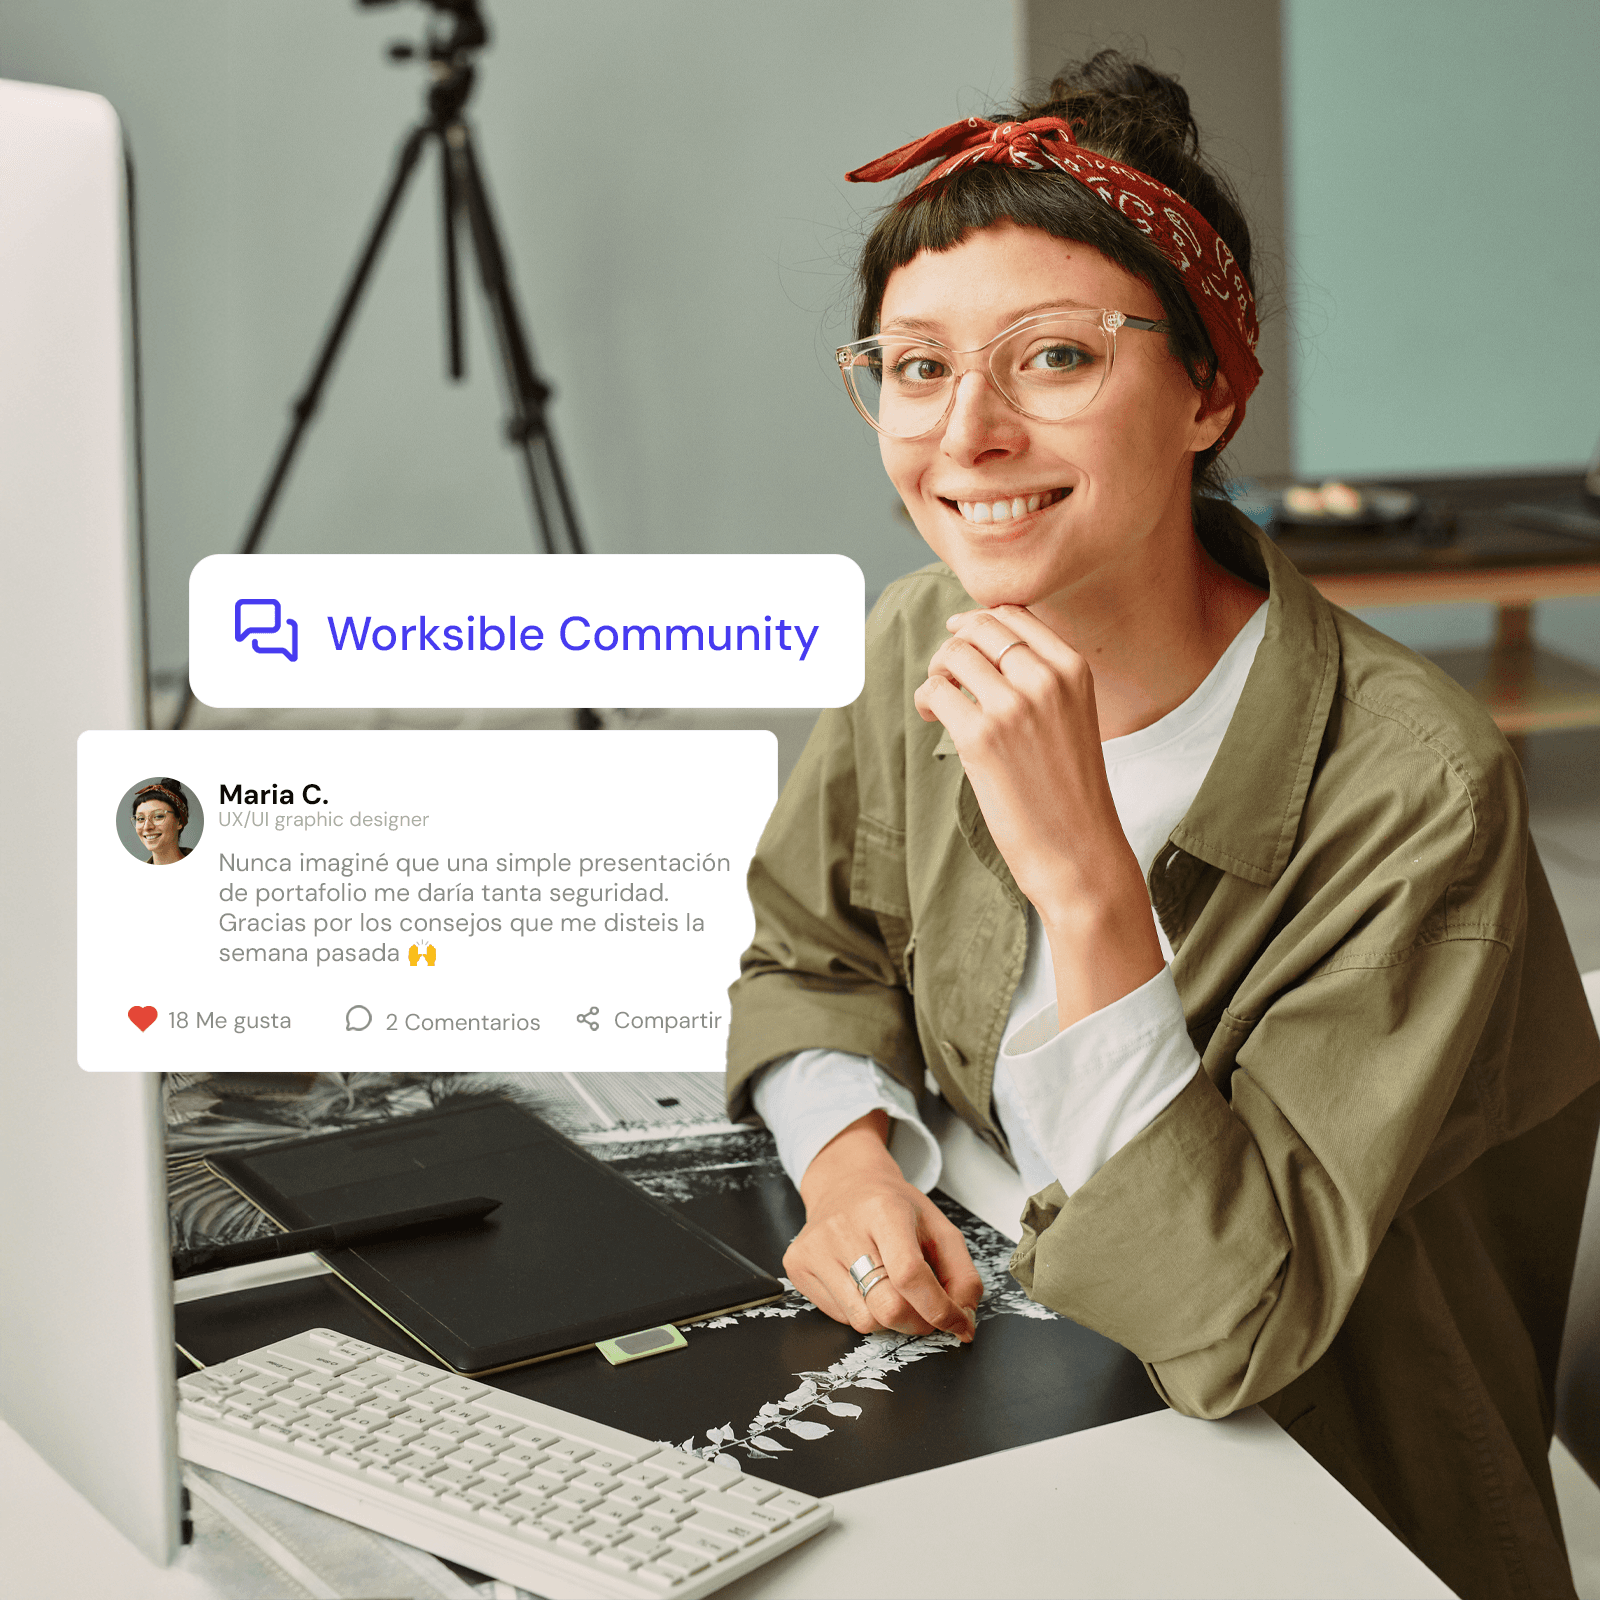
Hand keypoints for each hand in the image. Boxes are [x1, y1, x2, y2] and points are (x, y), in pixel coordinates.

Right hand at [786, 1112, 981, 1340]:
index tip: (957, 1322)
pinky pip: (841, 1317)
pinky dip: (864, 1312)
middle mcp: (842, 1227)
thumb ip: (962, 1274)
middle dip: (918, 1322)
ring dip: (890, 1320)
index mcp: (883, 1209)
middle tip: (927, 1313)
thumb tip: (963, 1323)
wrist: (844, 1184)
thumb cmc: (894, 1208)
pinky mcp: (797, 1265)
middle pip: (887, 1306)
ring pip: (864, 1321)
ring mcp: (814, 1248)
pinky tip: (864, 1285)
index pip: (910, 1274)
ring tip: (892, 1291)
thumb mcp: (938, 1227)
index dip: (939, 1309)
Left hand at [913, 605, 1161, 1027]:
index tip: (961, 633)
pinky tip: (932, 718)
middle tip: (946, 671)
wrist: (1078, 850)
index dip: (979, 620)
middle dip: (955, 643)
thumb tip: (984, 646)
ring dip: (937, 672)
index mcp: (1073, 669)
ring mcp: (1012, 705)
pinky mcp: (980, 737)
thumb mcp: (1073, 717)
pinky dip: (926, 699)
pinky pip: (936, 692)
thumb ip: (1042, 679)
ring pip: (953, 655)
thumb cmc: (1070, 790)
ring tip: (939, 700)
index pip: (1015, 615)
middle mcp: (1045, 678)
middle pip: (980, 628)